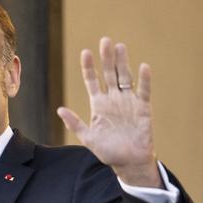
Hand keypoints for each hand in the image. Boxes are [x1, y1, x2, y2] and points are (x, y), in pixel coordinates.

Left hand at [57, 37, 159, 186]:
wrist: (128, 162)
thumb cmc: (108, 151)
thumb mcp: (88, 137)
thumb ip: (75, 123)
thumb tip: (59, 109)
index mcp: (99, 104)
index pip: (92, 81)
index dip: (88, 67)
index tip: (85, 53)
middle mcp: (113, 99)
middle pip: (109, 74)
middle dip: (106, 58)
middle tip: (105, 41)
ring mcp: (128, 101)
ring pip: (125, 77)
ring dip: (123, 63)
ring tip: (120, 47)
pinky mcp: (143, 107)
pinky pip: (143, 91)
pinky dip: (143, 80)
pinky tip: (143, 67)